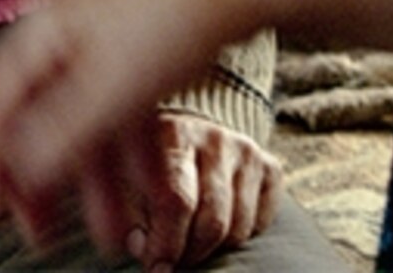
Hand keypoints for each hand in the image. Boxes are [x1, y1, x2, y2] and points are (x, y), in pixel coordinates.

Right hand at [0, 0, 235, 260]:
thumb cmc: (169, 22)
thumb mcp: (107, 90)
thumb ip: (56, 136)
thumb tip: (15, 174)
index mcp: (40, 28)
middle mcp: (61, 31)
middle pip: (37, 119)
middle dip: (44, 184)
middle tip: (44, 235)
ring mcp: (99, 41)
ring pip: (86, 126)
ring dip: (96, 184)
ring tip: (110, 238)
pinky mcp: (135, 53)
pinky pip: (120, 117)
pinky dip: (129, 159)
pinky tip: (146, 201)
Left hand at [124, 112, 280, 269]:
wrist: (179, 133)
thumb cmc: (144, 163)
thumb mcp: (123, 178)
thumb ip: (127, 216)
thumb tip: (143, 250)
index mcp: (172, 134)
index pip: (176, 202)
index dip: (165, 245)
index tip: (155, 268)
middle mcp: (214, 138)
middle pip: (212, 223)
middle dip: (189, 254)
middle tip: (173, 260)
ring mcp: (246, 152)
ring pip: (238, 229)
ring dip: (212, 249)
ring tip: (189, 240)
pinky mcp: (269, 166)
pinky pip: (261, 224)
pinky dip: (239, 235)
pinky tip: (217, 222)